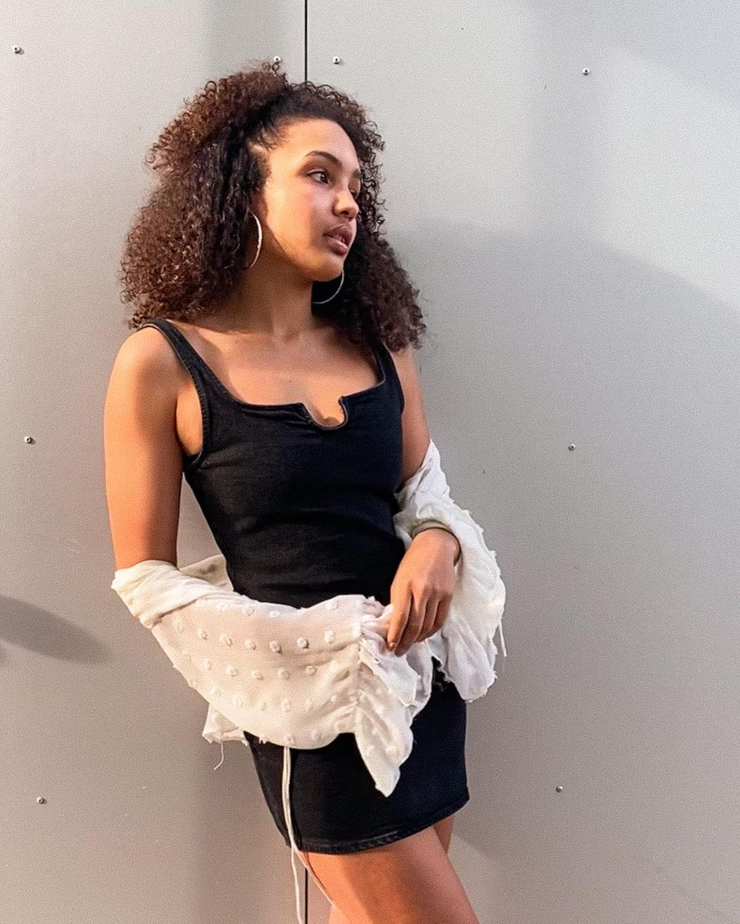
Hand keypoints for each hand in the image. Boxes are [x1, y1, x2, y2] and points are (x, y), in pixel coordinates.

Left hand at [386, 529, 458, 656]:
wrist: (436, 546)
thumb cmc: (413, 562)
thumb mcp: (398, 578)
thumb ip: (397, 600)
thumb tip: (393, 624)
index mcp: (405, 585)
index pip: (400, 616)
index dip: (395, 635)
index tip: (390, 646)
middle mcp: (422, 590)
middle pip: (415, 624)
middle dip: (405, 642)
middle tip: (399, 651)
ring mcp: (437, 593)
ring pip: (428, 625)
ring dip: (418, 639)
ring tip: (410, 645)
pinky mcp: (448, 595)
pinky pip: (440, 620)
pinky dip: (431, 631)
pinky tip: (424, 635)